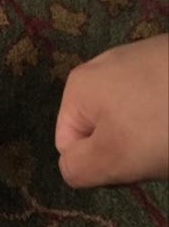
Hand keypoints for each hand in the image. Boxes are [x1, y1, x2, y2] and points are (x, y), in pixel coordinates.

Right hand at [55, 34, 168, 187]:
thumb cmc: (162, 120)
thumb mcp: (115, 156)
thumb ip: (78, 168)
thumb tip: (69, 166)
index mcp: (78, 86)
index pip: (68, 145)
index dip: (99, 165)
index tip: (132, 162)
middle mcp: (100, 66)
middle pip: (102, 127)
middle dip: (128, 147)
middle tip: (157, 150)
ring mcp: (134, 58)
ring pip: (131, 113)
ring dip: (151, 132)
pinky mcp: (165, 58)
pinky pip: (155, 97)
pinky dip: (166, 111)